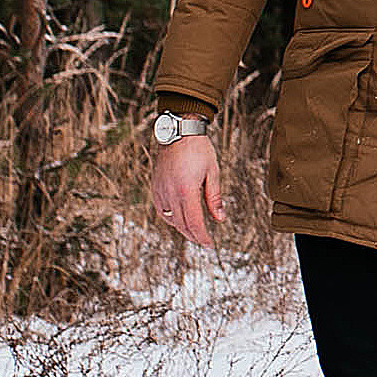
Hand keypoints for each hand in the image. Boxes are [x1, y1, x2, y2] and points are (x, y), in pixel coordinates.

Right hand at [151, 132, 225, 249]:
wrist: (179, 131)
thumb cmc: (198, 149)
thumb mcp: (212, 172)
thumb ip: (214, 198)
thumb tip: (220, 218)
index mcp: (186, 191)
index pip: (194, 223)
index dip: (203, 237)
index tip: (210, 245)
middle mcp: (170, 193)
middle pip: (182, 225)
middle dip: (194, 236)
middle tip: (204, 242)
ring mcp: (160, 190)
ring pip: (170, 219)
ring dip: (182, 228)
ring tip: (194, 232)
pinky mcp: (156, 186)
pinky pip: (162, 210)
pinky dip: (171, 218)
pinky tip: (179, 219)